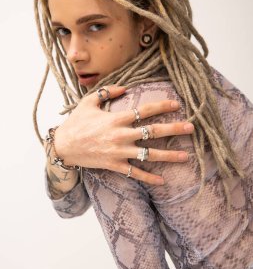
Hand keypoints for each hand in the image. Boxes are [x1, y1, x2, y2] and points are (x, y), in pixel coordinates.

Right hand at [54, 85, 193, 185]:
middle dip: (174, 129)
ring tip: (186, 157)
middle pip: (153, 131)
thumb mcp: (88, 102)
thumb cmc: (76, 123)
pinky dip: (148, 178)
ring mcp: (119, 152)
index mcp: (116, 118)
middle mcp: (121, 135)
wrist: (63, 147)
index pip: (144, 110)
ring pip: (149, 154)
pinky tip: (162, 181)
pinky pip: (135, 173)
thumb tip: (126, 87)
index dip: (162, 106)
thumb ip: (107, 91)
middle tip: (191, 128)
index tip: (177, 104)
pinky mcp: (115, 165)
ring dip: (169, 156)